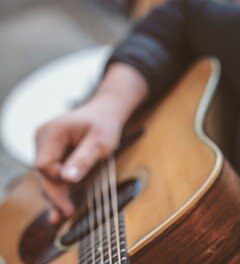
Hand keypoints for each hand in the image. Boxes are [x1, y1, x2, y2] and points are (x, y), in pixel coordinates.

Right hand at [35, 98, 123, 223]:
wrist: (106, 112)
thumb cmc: (105, 123)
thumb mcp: (100, 142)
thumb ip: (83, 159)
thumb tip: (66, 179)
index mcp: (51, 133)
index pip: (45, 165)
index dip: (56, 182)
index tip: (70, 197)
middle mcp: (43, 139)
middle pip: (44, 173)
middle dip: (55, 194)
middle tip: (67, 214)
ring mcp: (45, 146)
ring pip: (47, 176)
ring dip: (56, 195)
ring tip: (63, 216)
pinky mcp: (53, 154)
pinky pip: (53, 174)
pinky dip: (59, 189)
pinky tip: (60, 210)